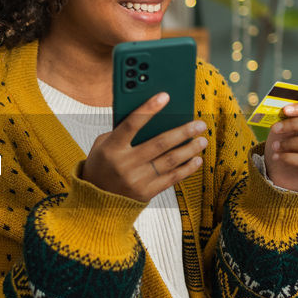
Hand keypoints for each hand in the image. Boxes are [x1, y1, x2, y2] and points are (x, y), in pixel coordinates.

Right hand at [81, 92, 207, 202]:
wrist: (94, 201)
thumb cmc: (102, 166)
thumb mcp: (103, 146)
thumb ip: (122, 132)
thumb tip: (152, 118)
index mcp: (111, 148)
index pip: (131, 123)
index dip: (148, 108)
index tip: (165, 96)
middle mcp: (125, 164)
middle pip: (159, 143)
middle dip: (183, 132)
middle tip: (199, 124)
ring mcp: (136, 180)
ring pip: (170, 161)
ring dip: (189, 149)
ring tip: (202, 140)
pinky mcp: (146, 193)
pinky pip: (172, 178)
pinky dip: (187, 168)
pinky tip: (196, 159)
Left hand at [262, 102, 297, 191]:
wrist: (278, 175)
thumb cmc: (281, 150)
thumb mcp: (279, 133)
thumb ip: (282, 120)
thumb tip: (280, 110)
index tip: (285, 110)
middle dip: (294, 123)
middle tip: (276, 128)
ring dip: (291, 142)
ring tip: (275, 146)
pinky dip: (290, 157)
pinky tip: (277, 157)